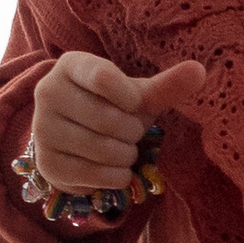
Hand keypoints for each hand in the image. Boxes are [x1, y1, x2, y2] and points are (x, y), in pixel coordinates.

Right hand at [20, 53, 206, 229]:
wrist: (78, 139)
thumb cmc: (112, 108)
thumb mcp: (136, 96)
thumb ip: (166, 86)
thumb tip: (199, 71)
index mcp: (71, 65)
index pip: (104, 77)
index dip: (130, 98)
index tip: (133, 104)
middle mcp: (48, 93)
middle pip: (108, 119)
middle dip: (131, 132)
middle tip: (128, 132)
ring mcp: (43, 129)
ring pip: (103, 149)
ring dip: (126, 156)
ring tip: (121, 148)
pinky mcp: (47, 163)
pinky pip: (95, 175)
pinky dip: (116, 176)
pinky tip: (113, 168)